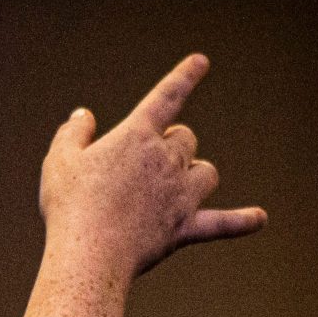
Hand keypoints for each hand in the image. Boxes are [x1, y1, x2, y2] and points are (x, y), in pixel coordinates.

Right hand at [39, 54, 266, 276]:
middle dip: (172, 144)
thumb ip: (73, 133)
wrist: (89, 254)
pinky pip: (223, 223)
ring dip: (196, 173)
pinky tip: (258, 219)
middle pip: (185, 139)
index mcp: (137, 137)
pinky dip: (242, 221)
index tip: (201, 62)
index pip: (167, 97)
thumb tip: (84, 116)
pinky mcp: (185, 228)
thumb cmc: (70, 206)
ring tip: (178, 184)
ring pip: (207, 172)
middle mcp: (166, 161)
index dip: (185, 76)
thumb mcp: (59, 161)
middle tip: (143, 163)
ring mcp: (180, 195)